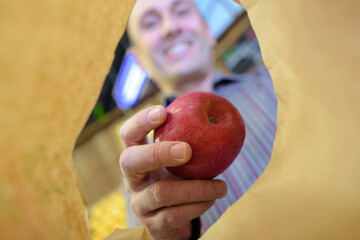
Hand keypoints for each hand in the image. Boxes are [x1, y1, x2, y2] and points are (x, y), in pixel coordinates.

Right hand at [119, 105, 227, 239]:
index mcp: (137, 158)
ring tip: (221, 186)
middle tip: (187, 150)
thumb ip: (188, 143)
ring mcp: (139, 203)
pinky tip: (212, 199)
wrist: (172, 223)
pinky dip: (198, 206)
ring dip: (196, 188)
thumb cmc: (178, 182)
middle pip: (130, 161)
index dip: (140, 121)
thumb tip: (216, 115)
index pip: (128, 135)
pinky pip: (175, 215)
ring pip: (161, 192)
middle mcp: (132, 179)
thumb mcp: (178, 164)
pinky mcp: (151, 226)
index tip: (163, 111)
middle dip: (158, 152)